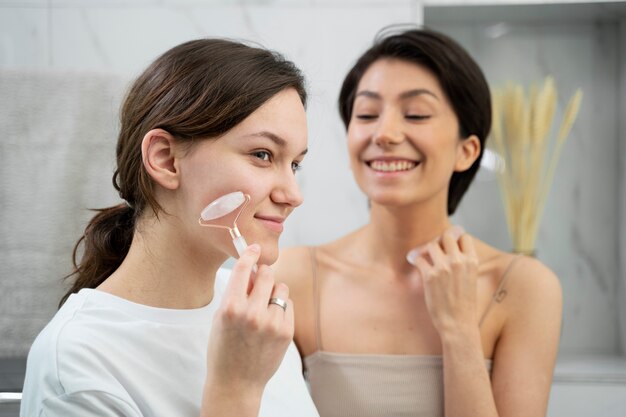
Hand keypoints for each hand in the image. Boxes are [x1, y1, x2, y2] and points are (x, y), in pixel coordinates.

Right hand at [205, 244, 293, 392]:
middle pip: (267, 274)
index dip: (250, 254)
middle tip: (259, 280)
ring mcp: (271, 323)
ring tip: (263, 309)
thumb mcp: (220, 317)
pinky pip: (288, 305)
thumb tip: (253, 270)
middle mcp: (252, 314)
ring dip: (273, 292)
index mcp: (230, 308)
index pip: (242, 269)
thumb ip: (236, 292)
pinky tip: (270, 322)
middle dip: (263, 274)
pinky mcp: (286, 332)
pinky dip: (281, 308)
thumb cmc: (224, 347)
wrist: (236, 381)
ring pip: (281, 288)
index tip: (255, 248)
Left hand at [408, 227, 479, 334]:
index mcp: (472, 262)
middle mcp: (458, 261)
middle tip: (434, 248)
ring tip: (422, 256)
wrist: (458, 324)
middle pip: (446, 236)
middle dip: (439, 240)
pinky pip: (419, 258)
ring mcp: (444, 268)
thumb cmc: (464, 304)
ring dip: (425, 250)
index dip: (455, 237)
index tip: (448, 243)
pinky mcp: (430, 276)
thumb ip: (462, 263)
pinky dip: (415, 258)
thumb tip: (449, 251)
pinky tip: (413, 261)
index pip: (463, 236)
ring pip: (431, 245)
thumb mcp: (470, 279)